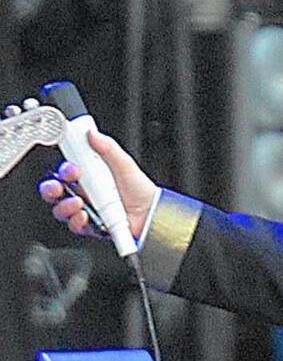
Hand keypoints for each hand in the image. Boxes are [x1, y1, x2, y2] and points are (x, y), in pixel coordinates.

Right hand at [38, 129, 158, 239]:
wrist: (153, 212)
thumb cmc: (140, 189)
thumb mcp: (124, 164)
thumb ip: (108, 148)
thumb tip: (93, 134)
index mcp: (90, 177)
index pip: (66, 172)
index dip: (64, 170)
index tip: (72, 168)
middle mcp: (85, 194)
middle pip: (57, 192)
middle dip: (51, 189)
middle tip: (58, 187)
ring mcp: (88, 211)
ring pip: (62, 209)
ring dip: (64, 205)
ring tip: (78, 202)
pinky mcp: (92, 227)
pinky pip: (76, 226)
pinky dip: (77, 221)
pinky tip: (85, 216)